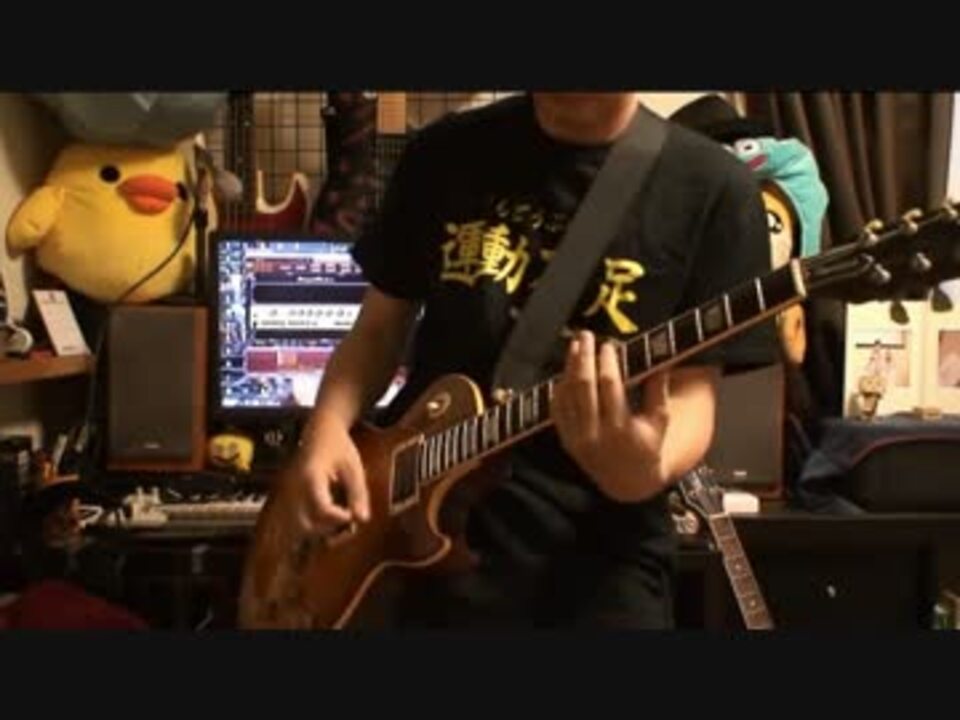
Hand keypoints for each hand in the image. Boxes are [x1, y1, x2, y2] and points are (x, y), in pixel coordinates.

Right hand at [288, 412, 369, 533]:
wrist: (320, 430)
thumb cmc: (338, 446)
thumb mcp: (353, 466)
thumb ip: (357, 493)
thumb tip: (361, 520)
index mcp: (311, 478)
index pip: (321, 509)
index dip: (339, 518)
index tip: (352, 516)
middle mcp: (295, 488)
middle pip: (304, 525)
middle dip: (327, 531)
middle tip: (344, 520)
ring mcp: (290, 494)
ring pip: (297, 527)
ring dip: (318, 532)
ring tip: (337, 521)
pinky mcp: (290, 498)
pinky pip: (296, 521)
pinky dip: (311, 527)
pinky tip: (327, 521)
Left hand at [550, 330, 670, 501]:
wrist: (627, 483)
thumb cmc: (648, 447)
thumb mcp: (660, 422)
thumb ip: (658, 391)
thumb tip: (659, 359)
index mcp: (621, 428)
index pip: (609, 385)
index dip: (607, 362)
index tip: (609, 344)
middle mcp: (594, 433)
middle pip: (583, 386)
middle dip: (584, 357)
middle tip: (585, 335)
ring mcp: (577, 438)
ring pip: (567, 395)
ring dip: (569, 367)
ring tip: (575, 346)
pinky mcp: (566, 440)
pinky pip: (557, 409)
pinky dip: (559, 388)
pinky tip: (566, 371)